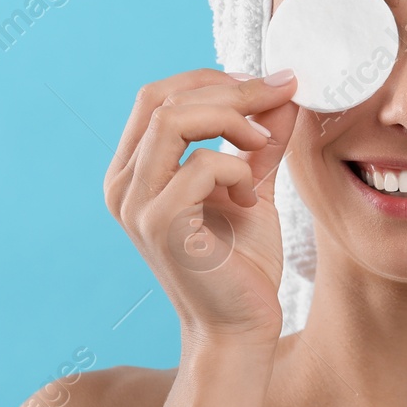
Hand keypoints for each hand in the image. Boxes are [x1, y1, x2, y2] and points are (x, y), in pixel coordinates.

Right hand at [104, 68, 298, 347]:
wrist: (240, 328)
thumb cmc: (241, 261)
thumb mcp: (251, 183)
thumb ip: (259, 138)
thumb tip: (283, 88)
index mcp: (134, 169)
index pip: (158, 95)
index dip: (211, 79)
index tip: (265, 84)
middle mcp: (123, 183)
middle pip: (164, 98)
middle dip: (230, 90)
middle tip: (279, 96)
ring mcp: (135, 204)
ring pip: (173, 120)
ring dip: (231, 120)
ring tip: (262, 145)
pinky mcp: (159, 224)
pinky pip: (199, 165)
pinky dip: (236, 168)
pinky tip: (249, 196)